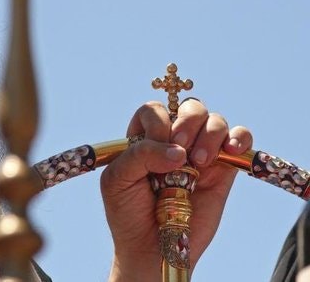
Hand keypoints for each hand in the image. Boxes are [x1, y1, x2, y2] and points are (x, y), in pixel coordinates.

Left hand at [101, 100, 251, 281]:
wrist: (151, 249)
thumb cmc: (128, 212)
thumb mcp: (117, 180)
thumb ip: (140, 155)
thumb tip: (179, 151)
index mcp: (145, 138)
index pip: (155, 110)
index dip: (158, 123)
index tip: (158, 145)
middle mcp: (174, 141)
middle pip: (190, 108)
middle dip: (188, 123)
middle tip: (182, 152)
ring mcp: (200, 153)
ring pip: (215, 121)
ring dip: (210, 134)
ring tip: (199, 163)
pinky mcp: (222, 170)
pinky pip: (239, 141)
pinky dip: (240, 138)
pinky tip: (231, 150)